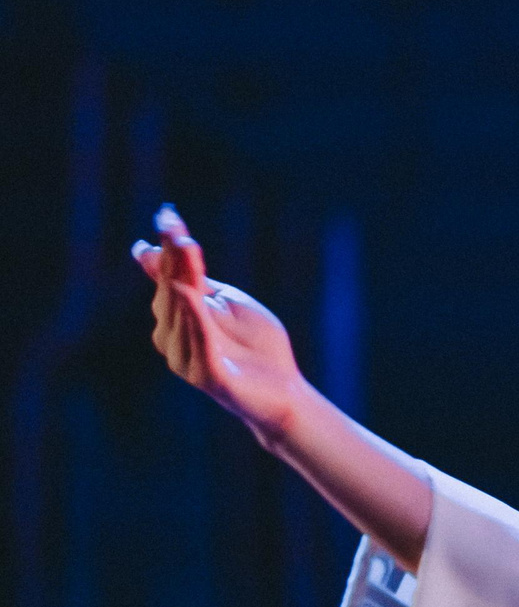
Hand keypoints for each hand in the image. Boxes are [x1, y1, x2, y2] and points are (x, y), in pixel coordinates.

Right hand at [132, 204, 312, 444]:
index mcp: (177, 315)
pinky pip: (198, 345)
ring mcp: (186, 357)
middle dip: (175, 262)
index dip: (169, 246)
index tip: (168, 216)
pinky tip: (191, 297)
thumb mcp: (225, 302)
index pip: (169, 275)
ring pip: (180, 316)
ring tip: (184, 255)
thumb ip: (193, 278)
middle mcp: (172, 336)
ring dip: (181, 286)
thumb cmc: (256, 345)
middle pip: (171, 292)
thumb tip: (145, 250)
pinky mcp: (207, 375)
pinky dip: (194, 321)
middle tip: (181, 234)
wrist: (284, 391)